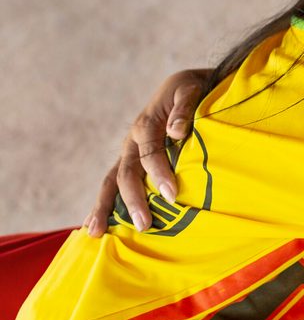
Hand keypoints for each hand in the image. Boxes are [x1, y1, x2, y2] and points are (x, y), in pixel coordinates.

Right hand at [83, 69, 208, 236]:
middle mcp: (132, 142)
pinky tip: (95, 227)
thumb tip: (175, 132)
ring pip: (111, 181)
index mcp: (146, 124)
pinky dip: (104, 205)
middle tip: (144, 225)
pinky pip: (113, 185)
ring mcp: (128, 153)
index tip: (172, 194)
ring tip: (96, 233)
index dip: (160, 172)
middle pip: (126, 173)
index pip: (150, 152)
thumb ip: (183, 109)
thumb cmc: (192, 90)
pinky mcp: (130, 162)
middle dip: (134, 200)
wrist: (184, 87)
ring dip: (105, 207)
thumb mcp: (190, 90)